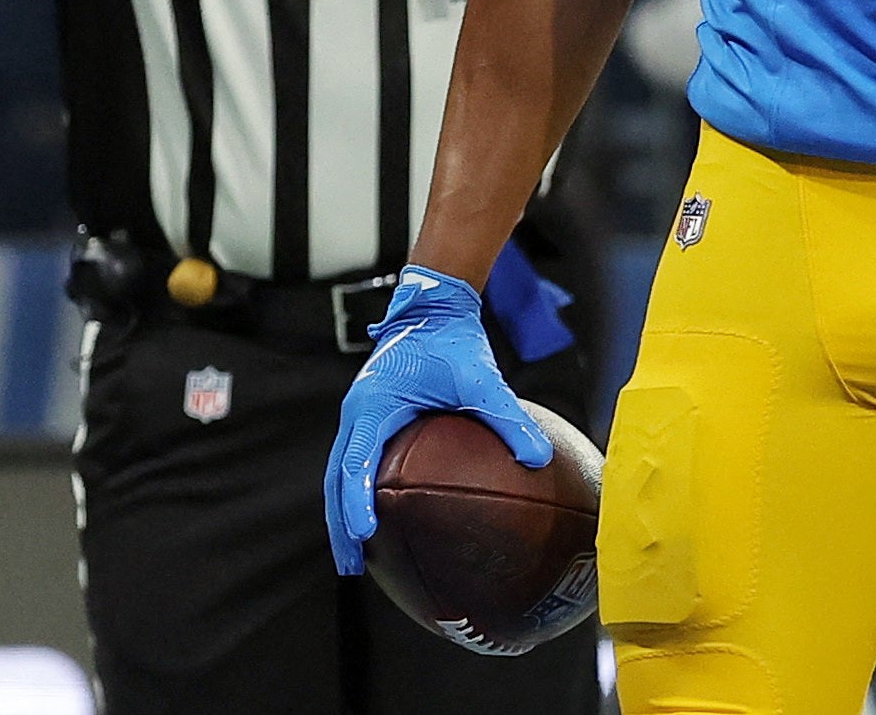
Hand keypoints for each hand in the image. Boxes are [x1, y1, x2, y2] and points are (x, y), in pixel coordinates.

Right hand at [325, 265, 553, 576]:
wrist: (435, 307)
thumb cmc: (453, 341)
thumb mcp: (481, 377)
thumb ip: (507, 417)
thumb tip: (540, 459)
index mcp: (373, 404)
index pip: (356, 461)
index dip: (357, 500)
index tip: (366, 533)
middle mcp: (358, 412)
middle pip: (336, 478)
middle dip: (341, 525)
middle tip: (353, 567)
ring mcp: (360, 416)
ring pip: (340, 474)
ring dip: (343, 514)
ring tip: (358, 558)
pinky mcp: (371, 419)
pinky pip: (356, 463)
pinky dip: (357, 494)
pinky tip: (378, 522)